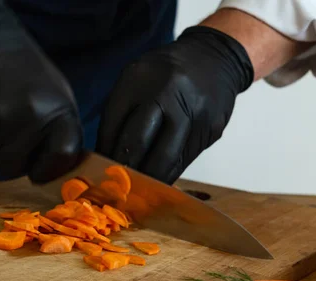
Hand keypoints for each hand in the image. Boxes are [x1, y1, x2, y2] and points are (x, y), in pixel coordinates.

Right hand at [0, 0, 81, 182]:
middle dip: (9, 158)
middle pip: (14, 169)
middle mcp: (29, 120)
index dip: (48, 169)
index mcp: (58, 113)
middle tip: (7, 134)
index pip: (61, 159)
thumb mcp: (56, 94)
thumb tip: (58, 168)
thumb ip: (59, 130)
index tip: (38, 168)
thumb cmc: (24, 69)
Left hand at [96, 26, 253, 183]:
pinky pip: (184, 161)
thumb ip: (120, 112)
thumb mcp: (136, 78)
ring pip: (164, 158)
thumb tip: (106, 154)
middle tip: (117, 184)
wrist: (214, 57)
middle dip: (124, 168)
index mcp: (140, 78)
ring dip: (147, 177)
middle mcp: (167, 94)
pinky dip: (168, 173)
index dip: (105, 151)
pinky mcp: (210, 130)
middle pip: (138, 143)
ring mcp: (192, 113)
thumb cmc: (167, 73)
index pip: (113, 124)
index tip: (101, 168)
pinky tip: (158, 179)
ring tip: (137, 187)